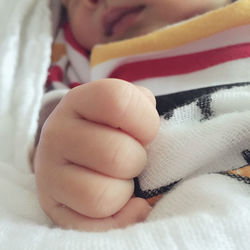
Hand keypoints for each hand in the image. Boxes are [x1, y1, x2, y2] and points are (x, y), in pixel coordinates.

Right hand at [34, 79, 159, 230]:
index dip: (146, 122)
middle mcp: (58, 133)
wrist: (72, 146)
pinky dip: (119, 216)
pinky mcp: (52, 205)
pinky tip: (121, 203)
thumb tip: (159, 145)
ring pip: (103, 195)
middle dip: (137, 161)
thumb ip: (145, 112)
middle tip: (130, 159)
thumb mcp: (125, 108)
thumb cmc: (108, 127)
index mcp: (79, 101)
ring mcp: (49, 172)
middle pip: (117, 155)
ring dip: (124, 191)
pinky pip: (96, 222)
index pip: (119, 102)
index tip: (145, 133)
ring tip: (118, 179)